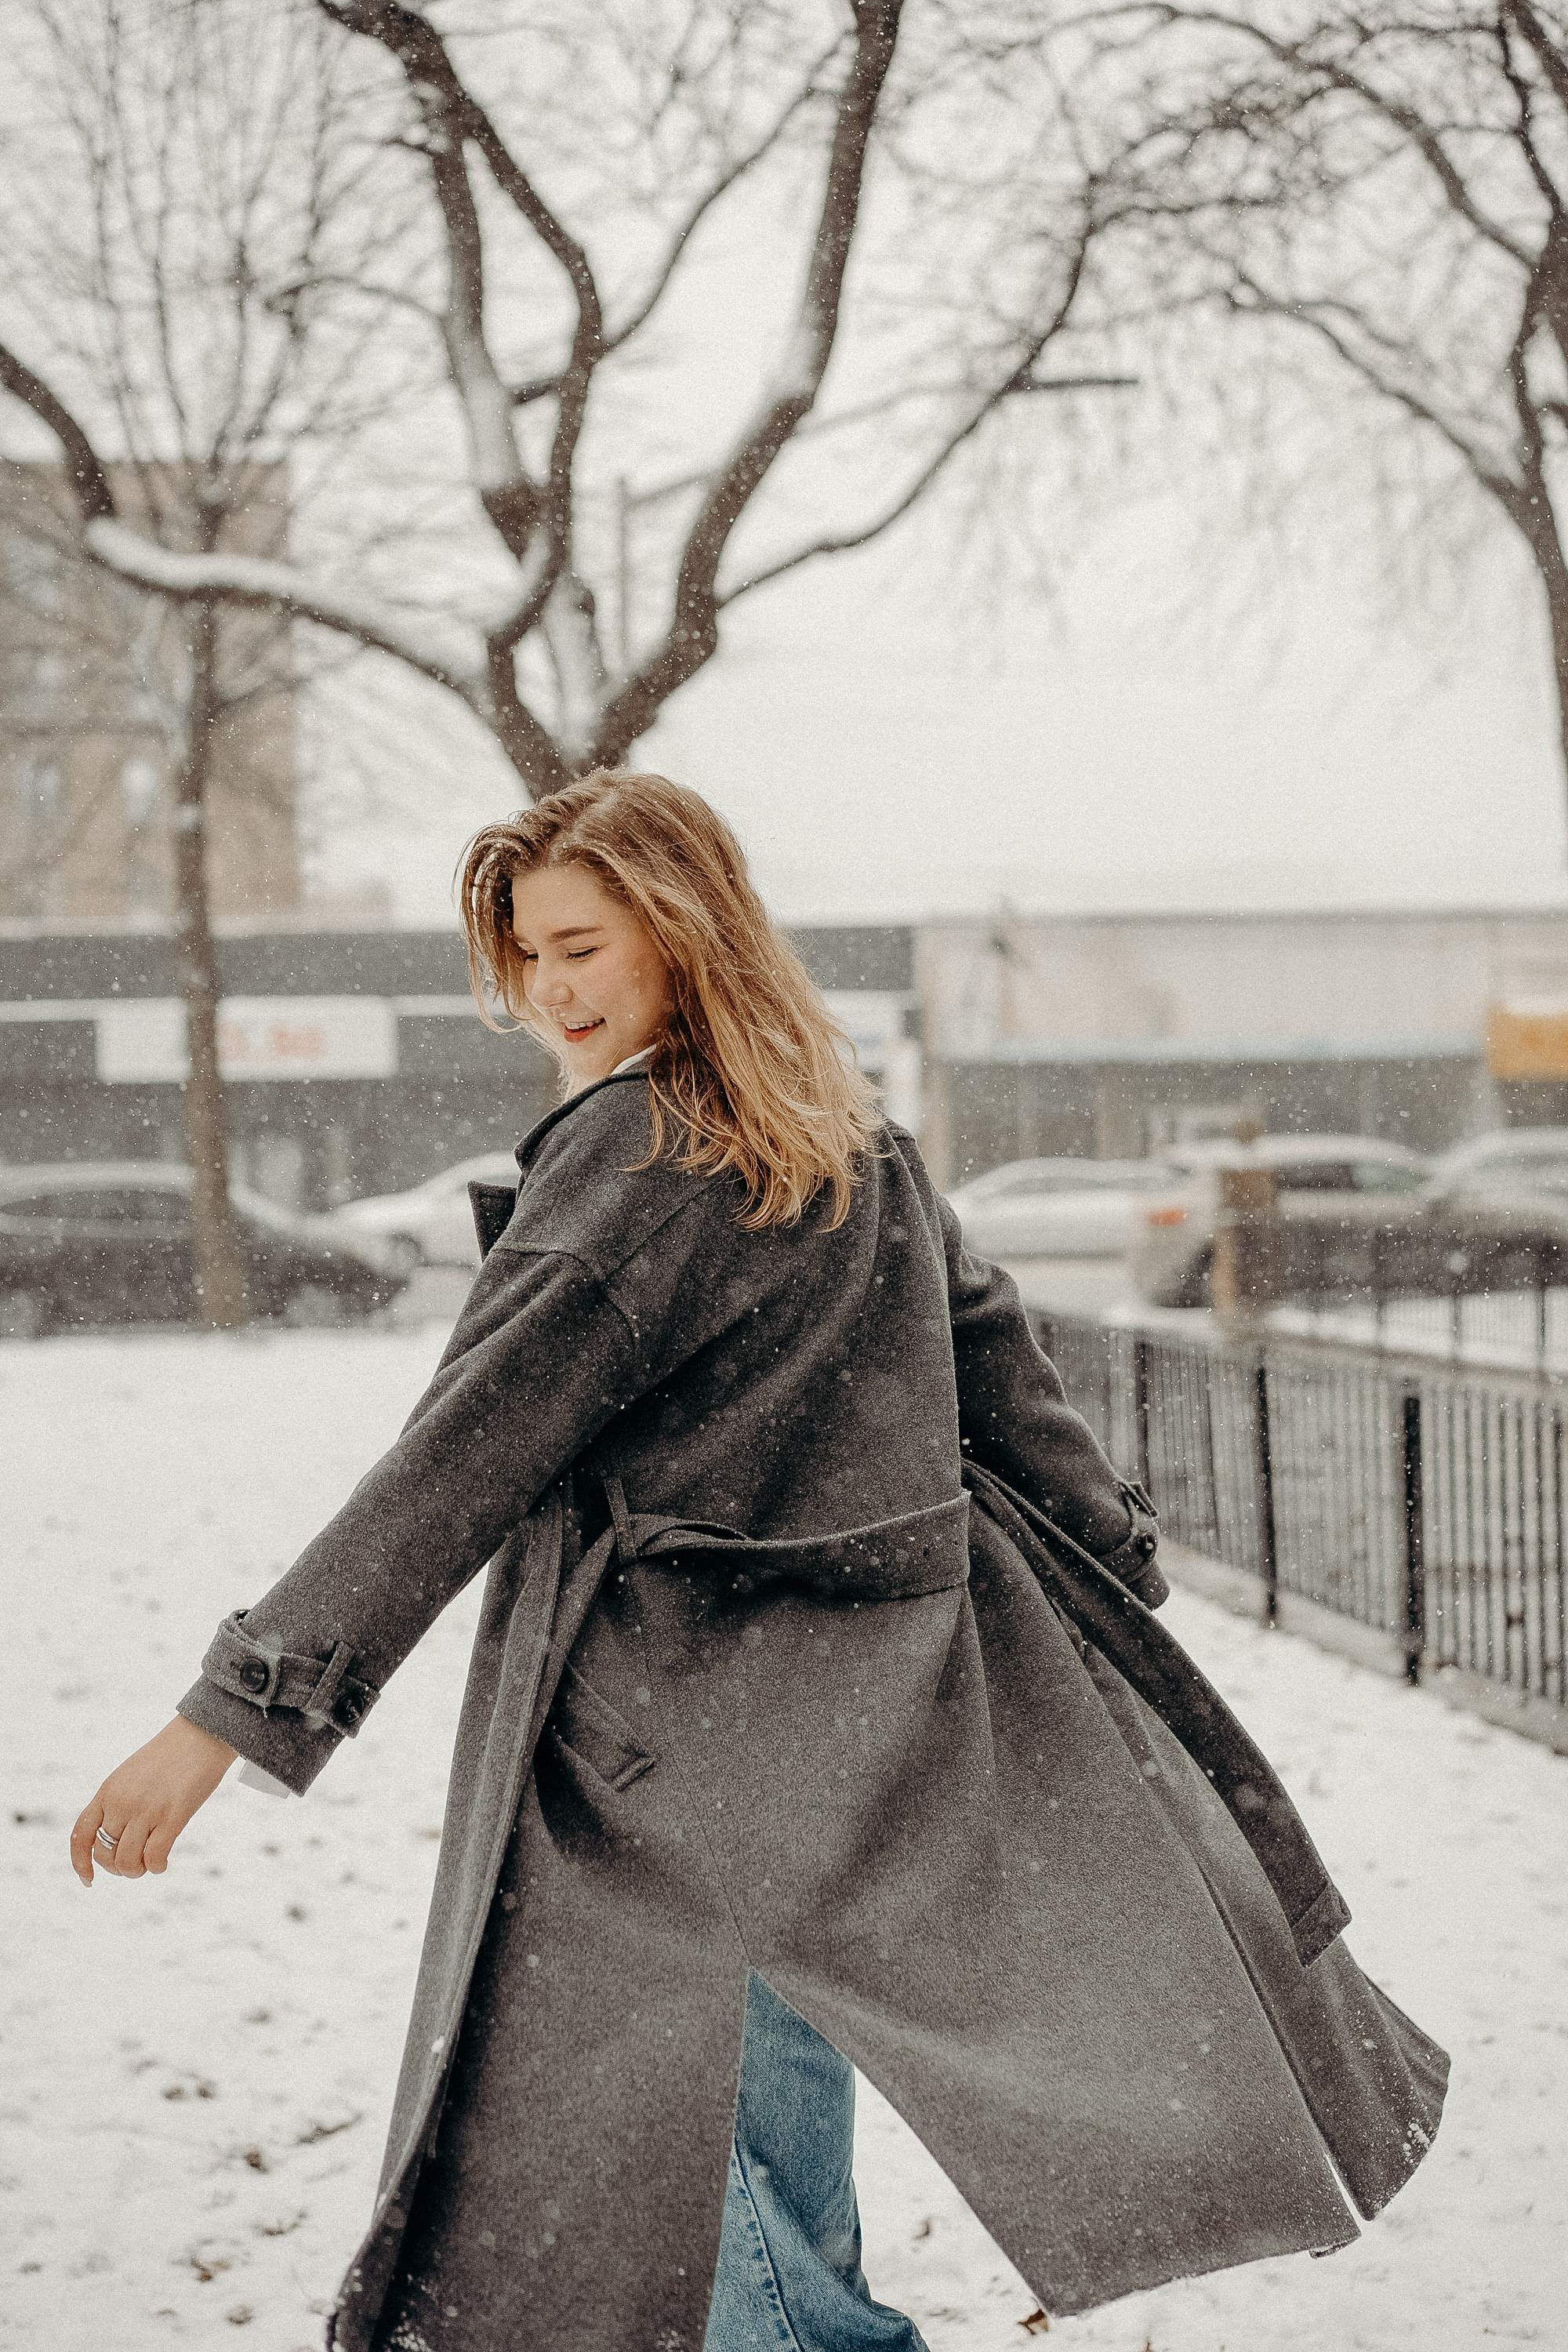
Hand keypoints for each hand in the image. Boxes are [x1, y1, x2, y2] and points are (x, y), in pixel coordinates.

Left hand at [70, 1716, 237, 1885]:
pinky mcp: (172, 1816)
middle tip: (135, 1864)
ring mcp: (146, 1810)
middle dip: (117, 1868)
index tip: (89, 1879)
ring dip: (136, 1871)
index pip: (81, 1836)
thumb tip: (116, 1837)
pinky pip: (154, 1857)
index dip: (81, 1863)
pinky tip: (162, 1863)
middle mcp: (122, 1802)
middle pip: (105, 1854)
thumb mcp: (130, 1775)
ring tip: (149, 1864)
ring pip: (126, 1861)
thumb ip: (118, 1802)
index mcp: (108, 1791)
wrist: (201, 1735)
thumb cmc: (170, 1755)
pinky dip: (156, 1867)